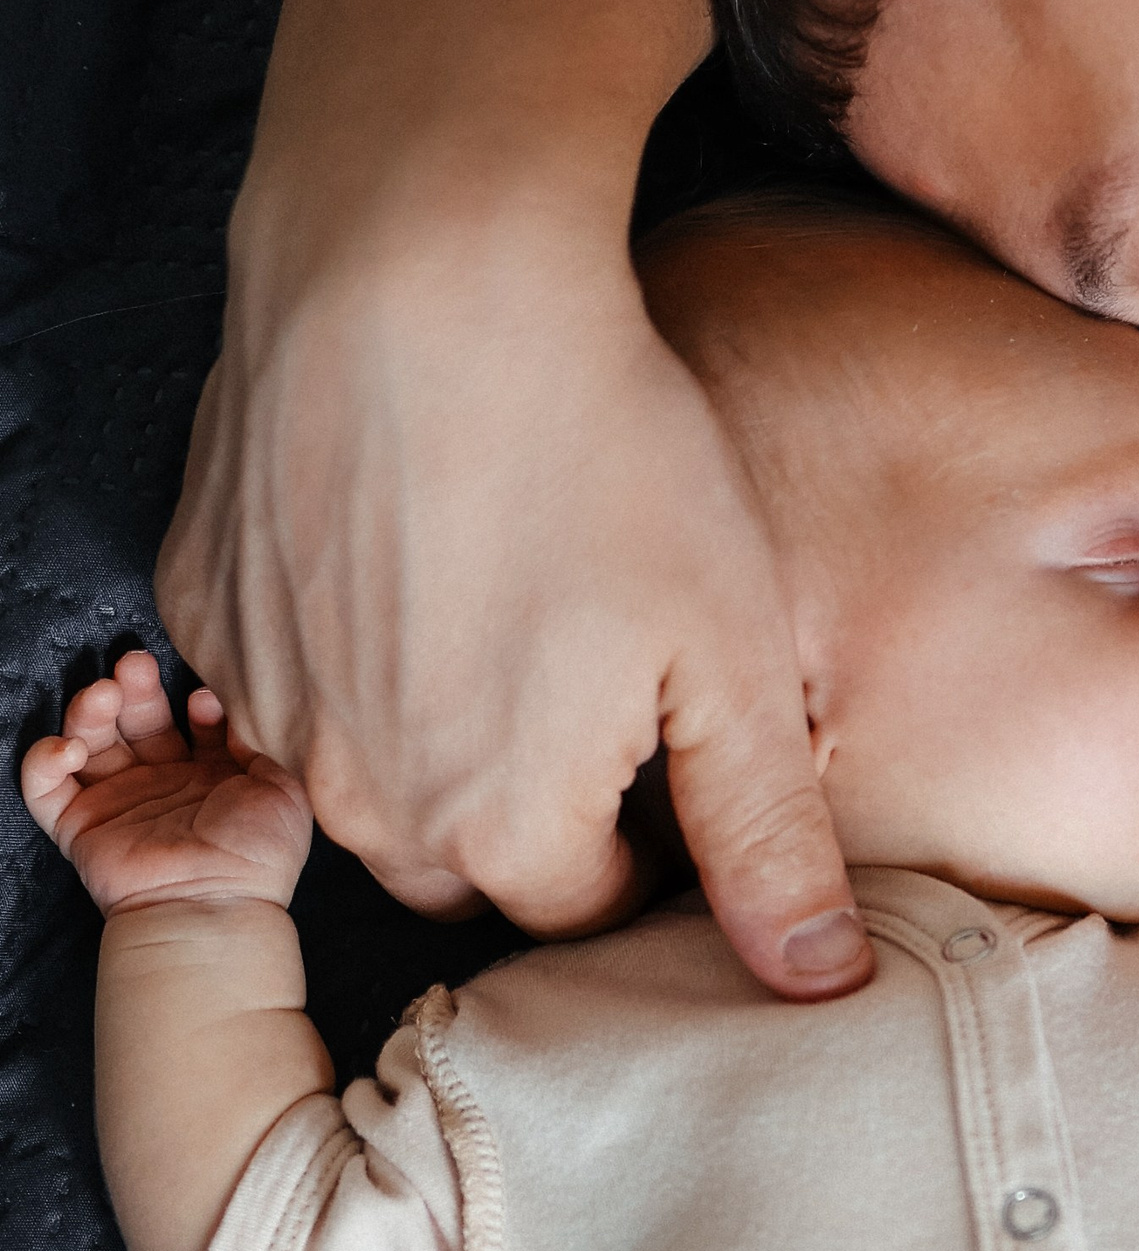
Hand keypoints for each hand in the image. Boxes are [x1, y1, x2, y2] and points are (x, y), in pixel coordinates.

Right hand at [20, 652, 312, 914]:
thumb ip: (262, 742)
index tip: (204, 699)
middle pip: (136, 719)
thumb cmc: (259, 854)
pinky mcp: (78, 825)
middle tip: (135, 663)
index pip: (191, 719)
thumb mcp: (282, 787)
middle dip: (133, 686)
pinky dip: (43, 760)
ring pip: (90, 739)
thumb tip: (241, 706)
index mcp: (210, 773)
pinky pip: (42, 788)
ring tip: (103, 693)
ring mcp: (118, 801)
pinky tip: (69, 749)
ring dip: (89, 709)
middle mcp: (161, 782)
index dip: (195, 701)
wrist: (217, 906)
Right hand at [157, 233, 871, 994]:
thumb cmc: (604, 448)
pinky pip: (286, 669)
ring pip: (365, 771)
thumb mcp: (731, 652)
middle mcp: (355, 797)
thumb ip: (765, 834)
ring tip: (513, 604)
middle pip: (464, 860)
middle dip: (537, 809)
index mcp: (494, 830)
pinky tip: (416, 542)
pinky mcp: (206, 598)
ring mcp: (264, 700)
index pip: (582, 913)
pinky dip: (345, 638)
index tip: (681, 765)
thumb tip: (820, 984)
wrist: (423, 266)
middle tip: (603, 687)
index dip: (647, 849)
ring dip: (435, 727)